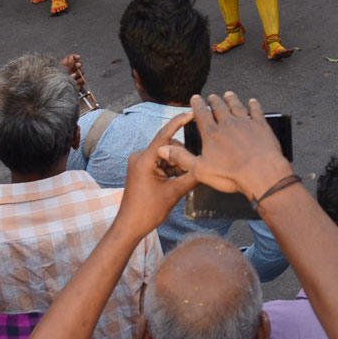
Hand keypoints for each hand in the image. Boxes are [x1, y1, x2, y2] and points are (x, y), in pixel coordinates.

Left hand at [60, 54, 85, 92]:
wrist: (58, 95)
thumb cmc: (55, 84)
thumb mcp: (61, 73)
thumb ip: (67, 65)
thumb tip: (71, 58)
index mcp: (64, 67)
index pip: (70, 58)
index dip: (74, 57)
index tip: (78, 57)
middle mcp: (70, 71)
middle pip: (78, 64)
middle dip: (79, 64)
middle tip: (78, 65)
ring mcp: (74, 77)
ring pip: (81, 72)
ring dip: (78, 74)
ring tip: (72, 77)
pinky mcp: (78, 84)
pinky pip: (82, 80)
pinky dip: (79, 81)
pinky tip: (75, 83)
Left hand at [113, 114, 197, 240]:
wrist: (130, 226)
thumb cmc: (148, 210)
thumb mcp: (174, 193)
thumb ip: (191, 175)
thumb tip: (207, 165)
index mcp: (144, 159)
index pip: (165, 135)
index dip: (179, 122)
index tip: (192, 112)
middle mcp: (140, 157)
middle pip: (168, 146)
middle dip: (181, 157)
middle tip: (190, 172)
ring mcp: (140, 163)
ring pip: (166, 155)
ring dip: (177, 165)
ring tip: (182, 181)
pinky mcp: (142, 169)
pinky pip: (161, 162)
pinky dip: (171, 169)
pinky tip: (177, 181)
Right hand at [158, 93, 293, 199]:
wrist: (260, 173)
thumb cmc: (230, 174)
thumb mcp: (200, 170)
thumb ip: (181, 158)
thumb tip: (163, 149)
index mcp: (212, 134)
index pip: (202, 114)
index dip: (198, 105)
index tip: (196, 98)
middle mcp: (227, 124)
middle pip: (219, 108)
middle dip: (214, 101)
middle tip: (212, 96)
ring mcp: (245, 123)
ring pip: (237, 106)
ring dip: (232, 99)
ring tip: (228, 94)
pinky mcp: (261, 126)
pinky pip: (256, 112)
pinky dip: (254, 105)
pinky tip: (253, 102)